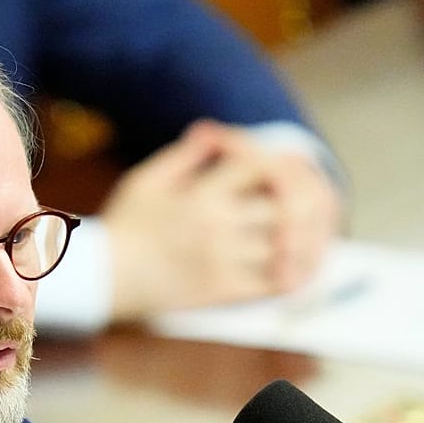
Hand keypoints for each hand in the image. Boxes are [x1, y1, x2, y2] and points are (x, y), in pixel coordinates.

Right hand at [102, 120, 337, 320]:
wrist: (104, 277)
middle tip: (318, 202)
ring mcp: (223, 260)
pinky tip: (300, 269)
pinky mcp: (223, 291)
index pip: (261, 166)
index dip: (280, 163)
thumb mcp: (148, 178)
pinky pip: (272, 285)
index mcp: (202, 194)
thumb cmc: (125, 225)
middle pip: (286, 207)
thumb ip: (186, 155)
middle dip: (308, 201)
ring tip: (319, 234)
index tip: (283, 168)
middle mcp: (218, 226)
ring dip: (310, 239)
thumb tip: (212, 131)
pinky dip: (294, 275)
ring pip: (287, 247)